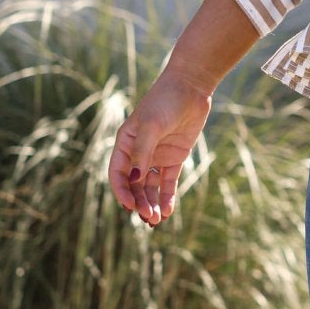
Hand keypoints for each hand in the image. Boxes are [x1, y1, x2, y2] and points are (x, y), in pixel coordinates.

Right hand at [108, 68, 212, 227]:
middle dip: (140, 202)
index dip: (122, 191)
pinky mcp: (175, 158)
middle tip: (148, 218)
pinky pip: (168, 182)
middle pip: (135, 185)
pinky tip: (168, 211)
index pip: (118, 173)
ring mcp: (157, 156)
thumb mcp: (152, 125)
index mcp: (125, 143)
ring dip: (152, 203)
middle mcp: (138, 152)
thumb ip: (143, 151)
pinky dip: (167, 196)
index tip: (129, 207)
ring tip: (157, 220)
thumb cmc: (166, 101)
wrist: (191, 87)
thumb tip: (133, 178)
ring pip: (150, 187)